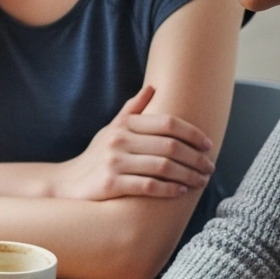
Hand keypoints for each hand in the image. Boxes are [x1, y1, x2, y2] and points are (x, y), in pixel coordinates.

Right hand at [55, 86, 214, 200]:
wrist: (70, 182)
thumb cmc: (97, 155)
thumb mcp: (111, 129)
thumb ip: (132, 109)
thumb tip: (152, 87)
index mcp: (124, 125)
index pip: (167, 123)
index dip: (192, 133)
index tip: (208, 144)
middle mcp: (119, 140)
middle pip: (170, 146)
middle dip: (195, 157)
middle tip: (210, 167)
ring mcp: (114, 161)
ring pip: (163, 166)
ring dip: (188, 175)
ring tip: (201, 181)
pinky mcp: (111, 183)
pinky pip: (148, 185)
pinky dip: (169, 189)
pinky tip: (181, 191)